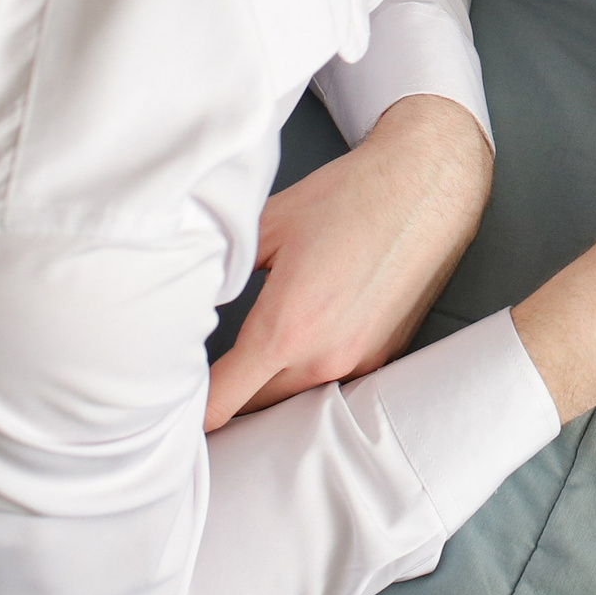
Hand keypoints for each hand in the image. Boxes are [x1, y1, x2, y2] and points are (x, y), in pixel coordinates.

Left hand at [206, 94, 492, 429]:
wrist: (429, 182)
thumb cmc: (352, 195)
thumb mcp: (268, 225)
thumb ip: (223, 272)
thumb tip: (189, 298)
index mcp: (286, 329)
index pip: (221, 404)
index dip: (186, 412)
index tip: (166, 407)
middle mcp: (326, 356)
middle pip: (255, 410)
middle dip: (225, 402)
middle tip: (194, 388)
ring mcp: (361, 360)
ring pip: (296, 398)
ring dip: (269, 390)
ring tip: (244, 369)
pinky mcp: (386, 352)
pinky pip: (334, 380)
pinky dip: (309, 373)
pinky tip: (299, 344)